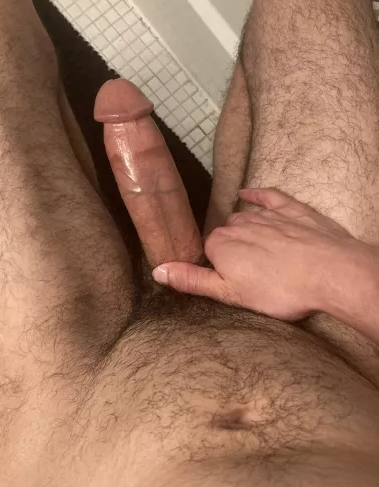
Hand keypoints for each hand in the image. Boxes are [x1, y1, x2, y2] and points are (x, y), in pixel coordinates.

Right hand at [153, 188, 363, 320]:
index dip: (217, 267)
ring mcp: (265, 214)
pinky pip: (268, 196)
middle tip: (244, 270)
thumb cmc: (279, 289)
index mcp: (220, 244)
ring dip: (244, 229)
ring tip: (253, 248)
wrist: (329, 272)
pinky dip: (257, 194)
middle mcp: (238, 223)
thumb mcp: (229, 294)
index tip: (229, 280)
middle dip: (232, 249)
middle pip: (226, 234)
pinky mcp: (291, 209)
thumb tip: (158, 271)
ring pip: (245, 217)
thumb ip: (192, 280)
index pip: (207, 252)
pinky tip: (248, 192)